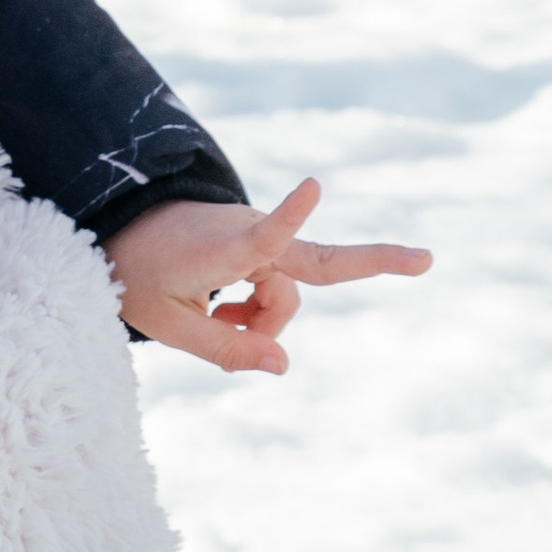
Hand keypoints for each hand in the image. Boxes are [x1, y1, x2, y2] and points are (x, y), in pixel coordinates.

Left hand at [103, 181, 431, 377]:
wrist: (124, 232)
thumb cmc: (139, 276)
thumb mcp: (169, 326)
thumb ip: (226, 349)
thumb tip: (285, 366)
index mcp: (217, 251)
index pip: (259, 236)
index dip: (288, 216)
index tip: (313, 185)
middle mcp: (245, 234)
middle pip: (310, 270)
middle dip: (371, 263)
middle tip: (427, 259)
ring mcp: (256, 232)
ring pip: (287, 293)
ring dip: (262, 318)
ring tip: (220, 322)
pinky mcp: (259, 238)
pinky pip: (277, 284)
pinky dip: (258, 307)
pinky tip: (227, 314)